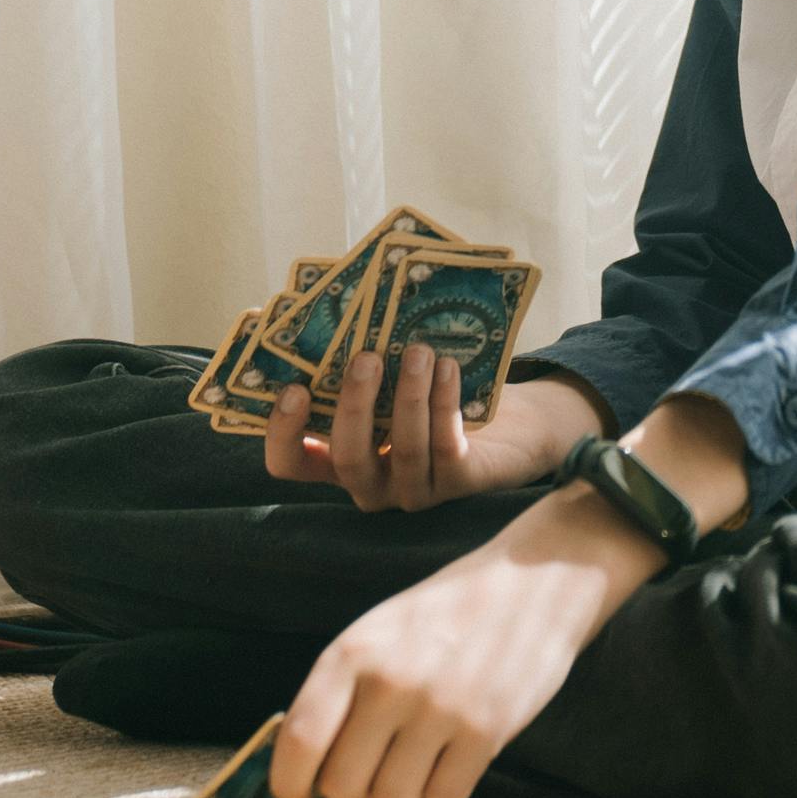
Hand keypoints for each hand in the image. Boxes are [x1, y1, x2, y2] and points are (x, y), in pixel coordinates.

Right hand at [263, 355, 602, 512]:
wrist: (511, 430)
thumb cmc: (434, 401)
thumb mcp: (392, 388)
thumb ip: (361, 368)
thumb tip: (333, 307)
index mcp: (340, 460)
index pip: (291, 463)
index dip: (284, 434)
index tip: (293, 389)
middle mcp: (372, 483)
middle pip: (348, 458)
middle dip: (355, 405)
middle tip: (366, 358)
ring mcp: (415, 490)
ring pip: (402, 449)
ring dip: (409, 396)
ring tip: (419, 351)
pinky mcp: (459, 484)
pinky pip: (446, 445)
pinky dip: (445, 403)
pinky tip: (448, 368)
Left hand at [268, 491, 653, 797]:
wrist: (537, 582)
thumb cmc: (450, 612)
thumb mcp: (380, 631)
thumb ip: (342, 690)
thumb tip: (306, 766)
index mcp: (353, 653)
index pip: (299, 741)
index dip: (289, 784)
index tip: (297, 797)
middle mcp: (390, 683)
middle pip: (342, 784)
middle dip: (355, 786)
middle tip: (377, 764)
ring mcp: (439, 709)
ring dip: (404, 786)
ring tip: (424, 751)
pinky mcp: (486, 731)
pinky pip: (444, 797)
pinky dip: (447, 785)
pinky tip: (457, 752)